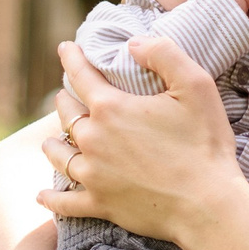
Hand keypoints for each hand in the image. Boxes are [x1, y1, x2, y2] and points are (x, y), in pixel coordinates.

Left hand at [41, 37, 248, 249]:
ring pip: (59, 156)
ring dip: (53, 144)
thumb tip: (133, 43)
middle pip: (67, 114)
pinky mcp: (100, 204)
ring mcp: (93, 175)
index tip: (65, 47)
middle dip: (65, 100)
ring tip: (51, 141)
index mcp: (111, 108)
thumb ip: (164, 54)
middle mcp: (93, 140)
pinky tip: (41, 197)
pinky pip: (64, 203)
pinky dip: (51, 199)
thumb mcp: (196, 86)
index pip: (81, 75)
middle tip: (66, 95)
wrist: (207, 206)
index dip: (72, 58)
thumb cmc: (205, 144)